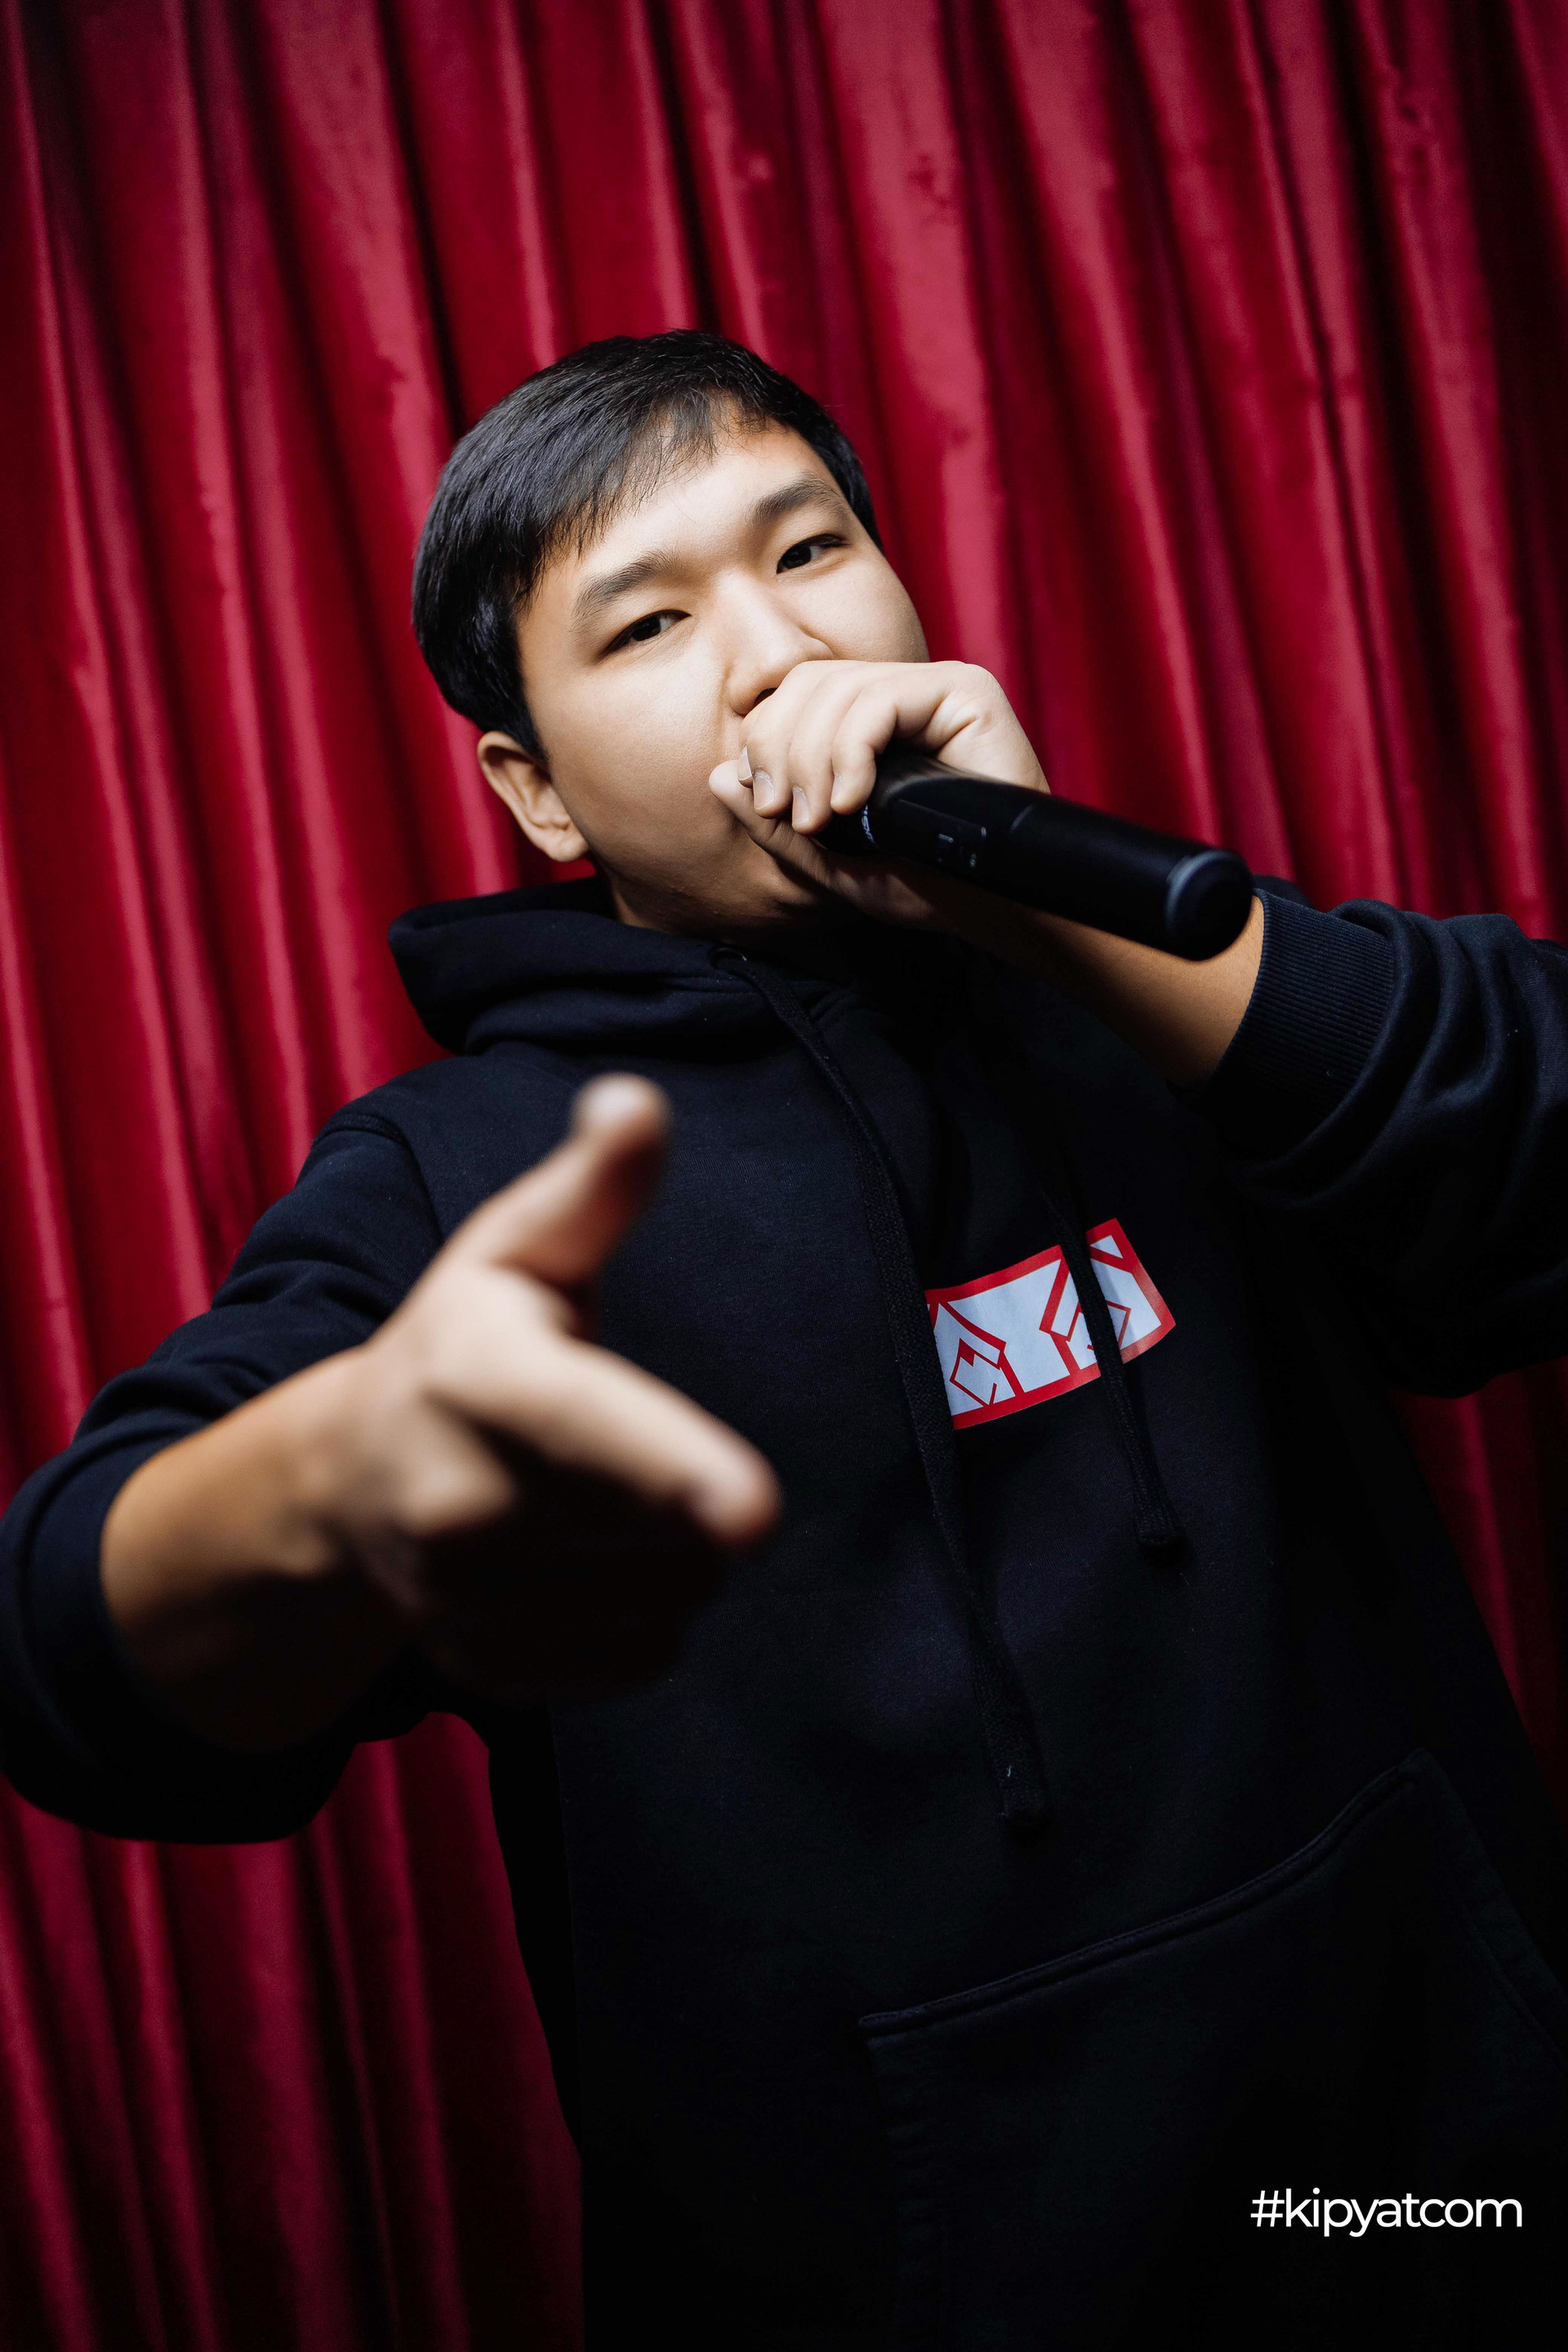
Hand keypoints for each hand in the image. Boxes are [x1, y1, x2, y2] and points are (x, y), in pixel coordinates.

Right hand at [312, 1075, 779, 1698]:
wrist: (344, 1479)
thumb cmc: (463, 1342)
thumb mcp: (515, 1249)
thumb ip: (590, 1187)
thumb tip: (636, 1100)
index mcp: (474, 1378)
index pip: (584, 1425)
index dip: (671, 1465)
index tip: (753, 1511)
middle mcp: (455, 1502)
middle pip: (665, 1527)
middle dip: (692, 1487)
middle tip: (627, 1442)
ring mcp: (465, 1602)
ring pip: (670, 1598)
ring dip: (676, 1554)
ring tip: (604, 1499)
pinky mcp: (491, 1670)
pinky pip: (645, 1657)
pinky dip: (647, 1614)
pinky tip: (588, 1563)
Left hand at [707, 658, 1046, 927]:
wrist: (997, 911)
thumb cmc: (926, 888)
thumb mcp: (828, 861)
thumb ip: (772, 823)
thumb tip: (717, 775)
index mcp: (869, 724)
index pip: (793, 697)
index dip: (763, 741)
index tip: (767, 805)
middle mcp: (903, 695)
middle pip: (806, 682)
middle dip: (779, 749)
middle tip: (788, 815)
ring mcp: (935, 689)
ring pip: (837, 688)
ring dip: (812, 759)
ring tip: (822, 819)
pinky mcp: (966, 693)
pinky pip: (881, 699)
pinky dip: (851, 751)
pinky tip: (853, 802)